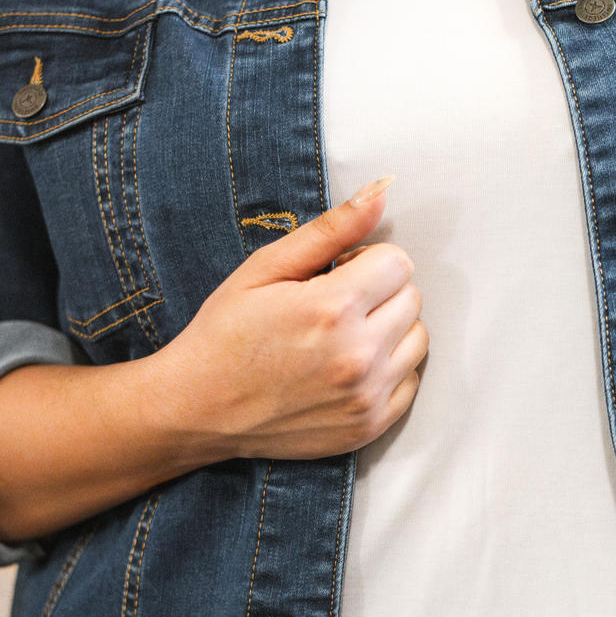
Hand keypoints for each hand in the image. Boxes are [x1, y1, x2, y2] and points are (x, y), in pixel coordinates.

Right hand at [146, 177, 427, 460]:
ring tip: (344, 336)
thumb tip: (384, 190)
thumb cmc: (225, 333)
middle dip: (380, 293)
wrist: (198, 409)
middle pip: (412, 299)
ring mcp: (366, 396)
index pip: (398, 263)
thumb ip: (332, 229)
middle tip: (335, 306)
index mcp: (332, 308)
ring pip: (417, 340)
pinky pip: (410, 382)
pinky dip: (389, 370)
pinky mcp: (369, 426)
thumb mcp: (266, 268)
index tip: (336, 275)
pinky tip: (349, 368)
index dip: (367, 261)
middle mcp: (358, 356)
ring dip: (390, 330)